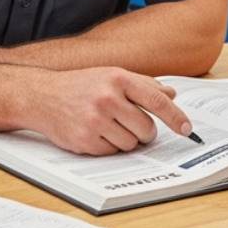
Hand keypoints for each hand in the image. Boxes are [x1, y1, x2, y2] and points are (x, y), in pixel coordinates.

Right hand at [22, 67, 193, 154]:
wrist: (42, 96)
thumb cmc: (79, 85)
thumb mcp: (110, 75)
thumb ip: (142, 84)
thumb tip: (171, 95)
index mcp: (117, 78)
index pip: (156, 100)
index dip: (175, 117)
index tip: (186, 128)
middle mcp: (107, 98)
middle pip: (146, 128)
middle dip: (144, 132)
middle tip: (133, 125)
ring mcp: (95, 120)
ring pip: (131, 143)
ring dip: (125, 139)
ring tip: (108, 125)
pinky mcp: (84, 140)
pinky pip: (112, 152)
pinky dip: (108, 146)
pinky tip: (95, 132)